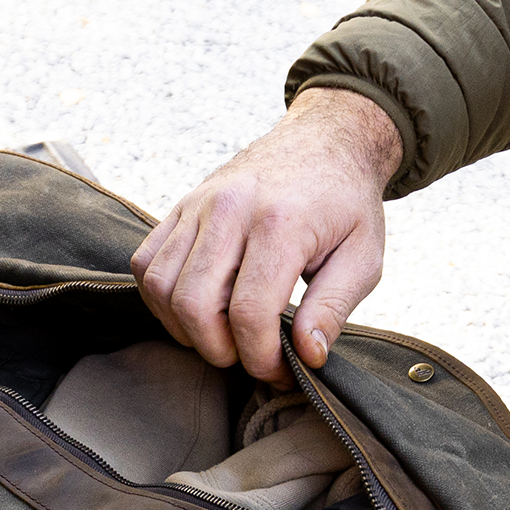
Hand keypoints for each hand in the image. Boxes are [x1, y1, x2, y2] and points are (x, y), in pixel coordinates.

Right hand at [131, 88, 402, 381]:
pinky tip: (198, 309)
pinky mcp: (181, 206)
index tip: (281, 370)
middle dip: (220, 350)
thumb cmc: (347, 204)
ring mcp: (198, 204)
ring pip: (161, 287)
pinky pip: (145, 263)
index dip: (260, 359)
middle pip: (194, 306)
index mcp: (280, 222)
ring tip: (224, 335)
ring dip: (187, 329)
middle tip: (250, 355)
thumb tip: (307, 356)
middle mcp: (230, 209)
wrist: (326, 140)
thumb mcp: (363, 258)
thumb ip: (333, 309)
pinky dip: (162, 300)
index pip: (248, 314)